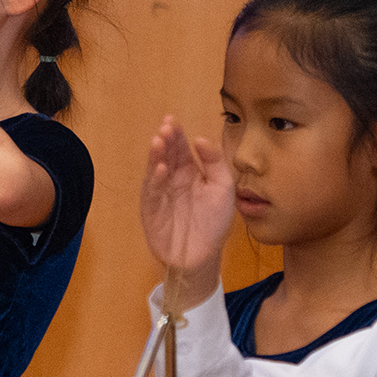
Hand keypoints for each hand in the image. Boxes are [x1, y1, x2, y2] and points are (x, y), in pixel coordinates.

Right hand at [141, 116, 233, 307]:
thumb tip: (201, 138)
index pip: (180, 149)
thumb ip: (216, 162)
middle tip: (166, 127)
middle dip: (165, 140)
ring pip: (156, 170)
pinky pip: (153, 192)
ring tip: (159, 141)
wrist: (203, 256)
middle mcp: (172, 179)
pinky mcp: (152, 210)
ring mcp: (161, 194)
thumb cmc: (213, 222)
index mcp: (189, 172)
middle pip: (166, 155)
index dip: (177, 135)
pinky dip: (156, 180)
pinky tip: (161, 169)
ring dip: (156, 155)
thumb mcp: (224, 189)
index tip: (173, 120)